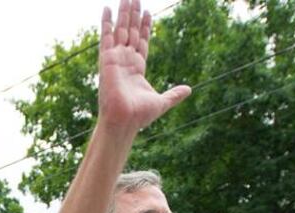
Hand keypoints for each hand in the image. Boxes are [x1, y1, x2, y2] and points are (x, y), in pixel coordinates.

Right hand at [98, 0, 190, 132]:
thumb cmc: (140, 116)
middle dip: (133, 15)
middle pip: (130, 32)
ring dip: (123, 13)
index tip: (147, 12)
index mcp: (137, 68)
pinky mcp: (106, 59)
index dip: (144, 27)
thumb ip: (174, 94)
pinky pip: (106, 36)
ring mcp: (115, 58)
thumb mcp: (163, 102)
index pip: (141, 41)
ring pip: (120, 30)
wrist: (124, 120)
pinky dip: (106, 22)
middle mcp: (125, 61)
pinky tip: (107, 8)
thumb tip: (189, 90)